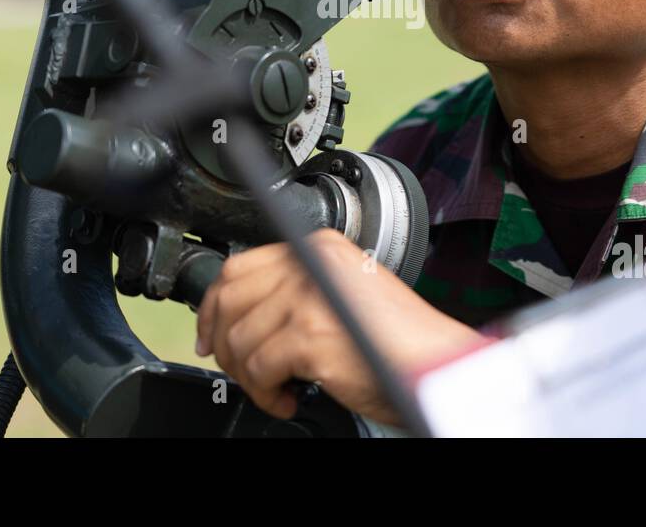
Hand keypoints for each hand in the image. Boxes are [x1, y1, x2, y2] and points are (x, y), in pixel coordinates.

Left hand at [195, 227, 482, 425]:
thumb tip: (240, 315)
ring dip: (250, 377)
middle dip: (224, 343)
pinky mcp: (310, 334)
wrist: (434, 363)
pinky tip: (289, 398)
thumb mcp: (342, 294)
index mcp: (318, 247)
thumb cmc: (397, 340)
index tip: (211, 334)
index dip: (214, 305)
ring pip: (240, 339)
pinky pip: (258, 369)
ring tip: (277, 389)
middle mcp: (311, 264)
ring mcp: (309, 297)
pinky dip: (266, 394)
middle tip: (239, 370)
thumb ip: (297, 290)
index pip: (239, 265)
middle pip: (230, 298)